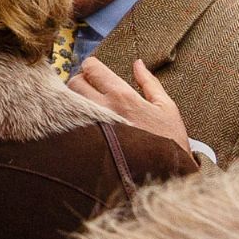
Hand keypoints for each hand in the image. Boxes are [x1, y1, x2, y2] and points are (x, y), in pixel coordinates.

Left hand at [70, 56, 189, 152]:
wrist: (167, 174)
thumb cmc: (170, 141)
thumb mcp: (166, 108)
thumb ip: (149, 83)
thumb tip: (137, 63)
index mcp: (122, 96)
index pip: (91, 68)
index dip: (91, 66)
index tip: (95, 71)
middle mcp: (102, 109)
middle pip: (74, 82)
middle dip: (81, 81)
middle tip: (92, 88)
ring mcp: (91, 127)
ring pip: (68, 102)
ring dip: (75, 99)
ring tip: (90, 105)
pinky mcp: (86, 143)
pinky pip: (69, 123)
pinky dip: (72, 118)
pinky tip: (85, 122)